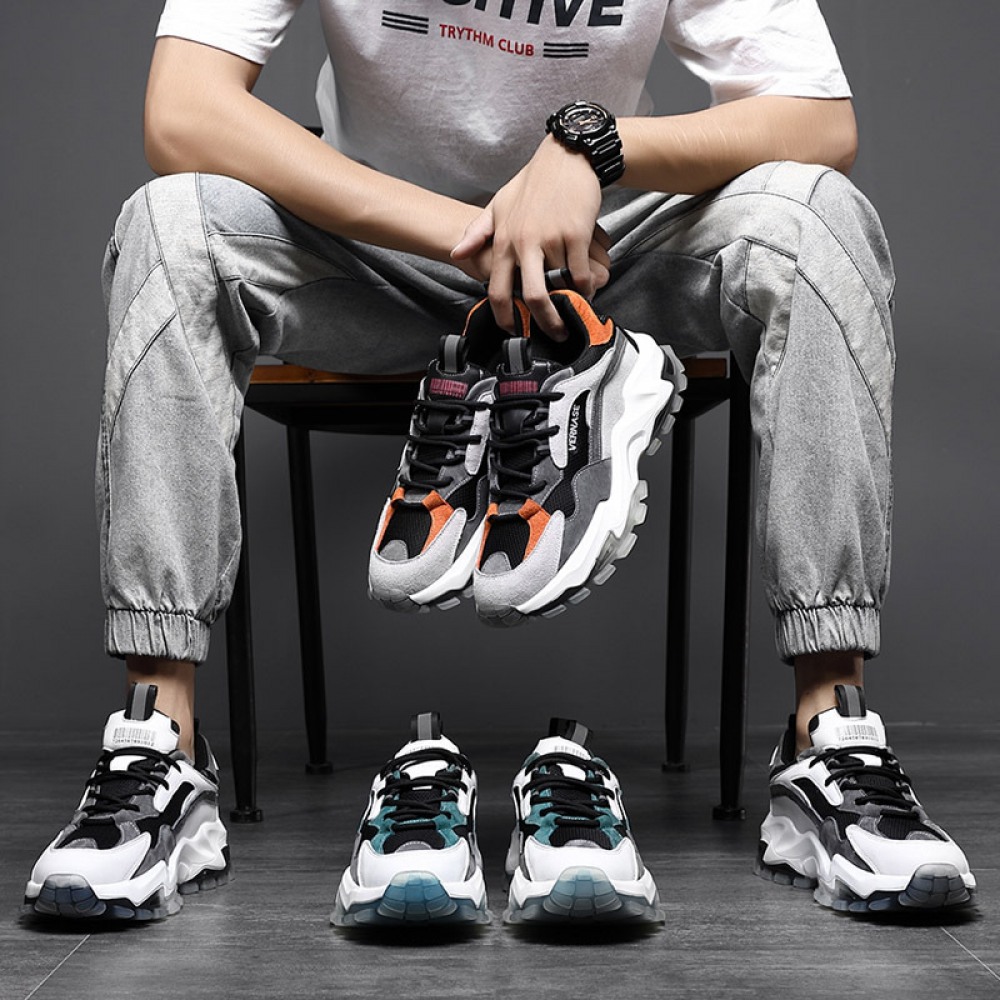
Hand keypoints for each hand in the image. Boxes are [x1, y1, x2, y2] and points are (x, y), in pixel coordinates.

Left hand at [451, 136, 610, 336]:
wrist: (566, 156)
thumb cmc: (532, 183)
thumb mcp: (498, 205)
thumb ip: (478, 233)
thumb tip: (456, 254)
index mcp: (504, 241)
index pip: (497, 290)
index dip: (505, 317)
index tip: (514, 330)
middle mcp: (525, 243)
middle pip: (532, 297)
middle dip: (545, 322)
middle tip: (555, 333)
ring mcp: (552, 239)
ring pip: (561, 286)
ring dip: (572, 302)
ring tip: (576, 310)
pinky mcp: (577, 233)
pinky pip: (582, 273)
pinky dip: (587, 287)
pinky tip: (588, 289)